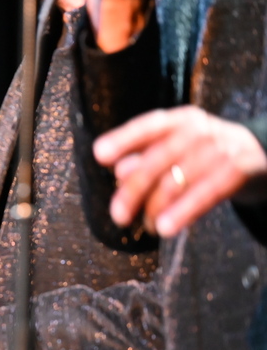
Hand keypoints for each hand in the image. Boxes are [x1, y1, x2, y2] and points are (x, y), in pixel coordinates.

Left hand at [94, 106, 266, 235]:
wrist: (263, 155)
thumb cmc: (208, 155)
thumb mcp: (178, 150)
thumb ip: (146, 157)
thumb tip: (119, 170)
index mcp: (180, 121)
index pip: (148, 126)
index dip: (122, 139)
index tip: (99, 155)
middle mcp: (199, 130)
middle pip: (157, 160)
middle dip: (133, 190)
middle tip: (118, 215)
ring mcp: (221, 148)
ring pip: (177, 180)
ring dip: (156, 208)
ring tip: (148, 227)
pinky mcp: (239, 169)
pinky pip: (205, 193)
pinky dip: (183, 212)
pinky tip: (166, 228)